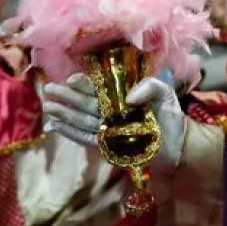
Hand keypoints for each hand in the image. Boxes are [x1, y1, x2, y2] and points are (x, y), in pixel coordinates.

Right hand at [43, 69, 184, 167]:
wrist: (178, 144)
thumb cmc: (170, 116)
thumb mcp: (165, 93)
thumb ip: (150, 86)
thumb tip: (129, 97)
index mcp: (121, 95)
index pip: (99, 87)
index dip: (85, 83)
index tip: (72, 79)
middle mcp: (111, 111)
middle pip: (85, 102)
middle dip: (67, 96)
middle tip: (49, 89)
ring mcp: (108, 128)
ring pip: (82, 119)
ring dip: (65, 114)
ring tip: (48, 107)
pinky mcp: (107, 146)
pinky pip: (86, 138)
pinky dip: (71, 133)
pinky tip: (55, 126)